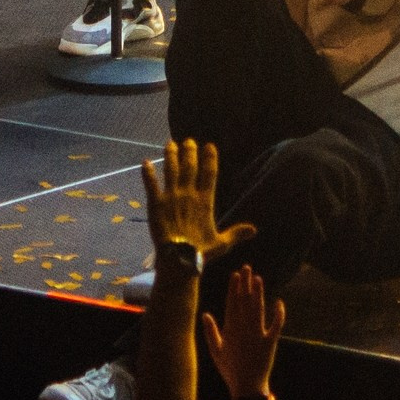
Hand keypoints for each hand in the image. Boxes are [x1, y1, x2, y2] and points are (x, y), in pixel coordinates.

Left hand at [142, 140, 255, 263]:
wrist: (178, 259)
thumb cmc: (200, 252)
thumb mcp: (222, 243)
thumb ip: (236, 233)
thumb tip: (254, 230)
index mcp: (205, 201)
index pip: (209, 174)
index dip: (210, 158)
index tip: (209, 145)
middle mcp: (188, 194)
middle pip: (189, 166)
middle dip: (189, 151)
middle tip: (188, 141)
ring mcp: (171, 197)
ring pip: (170, 170)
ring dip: (170, 155)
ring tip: (170, 144)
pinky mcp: (155, 203)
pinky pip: (151, 184)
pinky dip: (148, 173)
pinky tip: (145, 163)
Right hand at [200, 266, 284, 398]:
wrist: (247, 387)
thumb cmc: (230, 369)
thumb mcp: (216, 351)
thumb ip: (210, 331)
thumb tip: (205, 314)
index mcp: (230, 329)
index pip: (232, 304)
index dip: (234, 288)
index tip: (235, 275)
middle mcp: (243, 329)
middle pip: (244, 302)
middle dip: (245, 284)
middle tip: (247, 268)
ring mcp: (257, 335)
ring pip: (257, 309)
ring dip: (258, 293)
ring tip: (258, 278)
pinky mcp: (270, 342)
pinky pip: (276, 325)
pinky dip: (278, 314)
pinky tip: (279, 302)